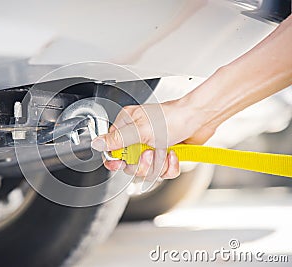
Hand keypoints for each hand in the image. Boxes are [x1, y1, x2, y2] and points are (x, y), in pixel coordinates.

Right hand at [91, 100, 216, 180]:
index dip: (116, 160)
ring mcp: (152, 147)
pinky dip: (170, 166)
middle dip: (143, 163)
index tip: (121, 163)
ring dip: (158, 165)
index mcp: (127, 126)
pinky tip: (172, 154)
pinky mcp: (164, 156)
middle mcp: (138, 137)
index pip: (112, 149)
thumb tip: (97, 143)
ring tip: (164, 151)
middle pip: (130, 164)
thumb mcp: (140, 129)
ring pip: (147, 171)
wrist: (198, 120)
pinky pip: (162, 172)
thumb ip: (117, 139)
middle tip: (150, 153)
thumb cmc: (172, 117)